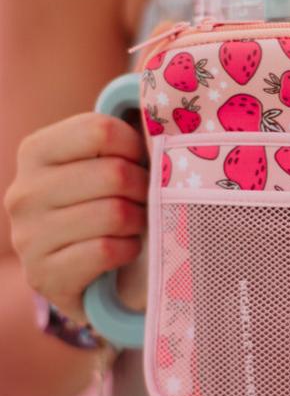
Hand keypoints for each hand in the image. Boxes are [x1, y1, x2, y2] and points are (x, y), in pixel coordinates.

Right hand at [3, 112, 147, 323]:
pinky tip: (124, 249)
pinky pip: (107, 250)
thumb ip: (117, 139)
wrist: (75, 276)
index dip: (135, 146)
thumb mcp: (96, 166)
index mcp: (34, 152)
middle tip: (144, 199)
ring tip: (134, 225)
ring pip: (114, 213)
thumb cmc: (95, 207)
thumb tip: (160, 120)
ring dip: (138, 221)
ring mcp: (29, 237)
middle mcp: (23, 192)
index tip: (140, 161)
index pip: (101, 130)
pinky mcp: (44, 275)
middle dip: (143, 188)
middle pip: (114, 174)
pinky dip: (128, 250)